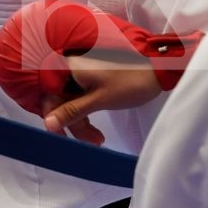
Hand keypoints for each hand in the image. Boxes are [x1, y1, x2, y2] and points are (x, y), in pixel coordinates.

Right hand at [40, 49, 164, 145]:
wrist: (159, 69)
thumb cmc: (131, 80)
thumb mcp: (99, 100)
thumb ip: (72, 111)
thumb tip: (48, 123)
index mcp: (70, 66)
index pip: (49, 93)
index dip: (52, 114)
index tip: (59, 133)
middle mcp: (72, 68)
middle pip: (60, 100)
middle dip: (72, 123)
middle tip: (90, 141)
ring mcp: (82, 74)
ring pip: (71, 102)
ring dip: (81, 122)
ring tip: (98, 140)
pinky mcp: (92, 80)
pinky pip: (81, 99)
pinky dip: (87, 114)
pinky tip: (97, 132)